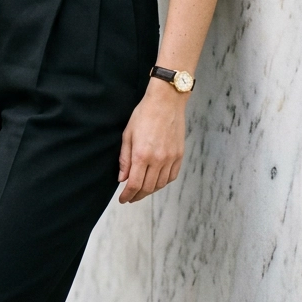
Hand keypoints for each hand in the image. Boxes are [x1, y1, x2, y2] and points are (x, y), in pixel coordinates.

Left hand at [118, 80, 186, 202]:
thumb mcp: (128, 134)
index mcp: (141, 155)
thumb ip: (124, 159)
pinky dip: (163, 183)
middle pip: (147, 187)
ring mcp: (170, 158)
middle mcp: (157, 159)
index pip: (134, 184)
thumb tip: (122, 178)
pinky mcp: (179, 155)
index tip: (123, 200)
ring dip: (150, 190)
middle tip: (130, 198)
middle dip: (137, 196)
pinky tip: (157, 182)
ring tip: (142, 190)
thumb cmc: (144, 114)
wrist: (166, 101)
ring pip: (160, 184)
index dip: (127, 195)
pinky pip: (172, 176)